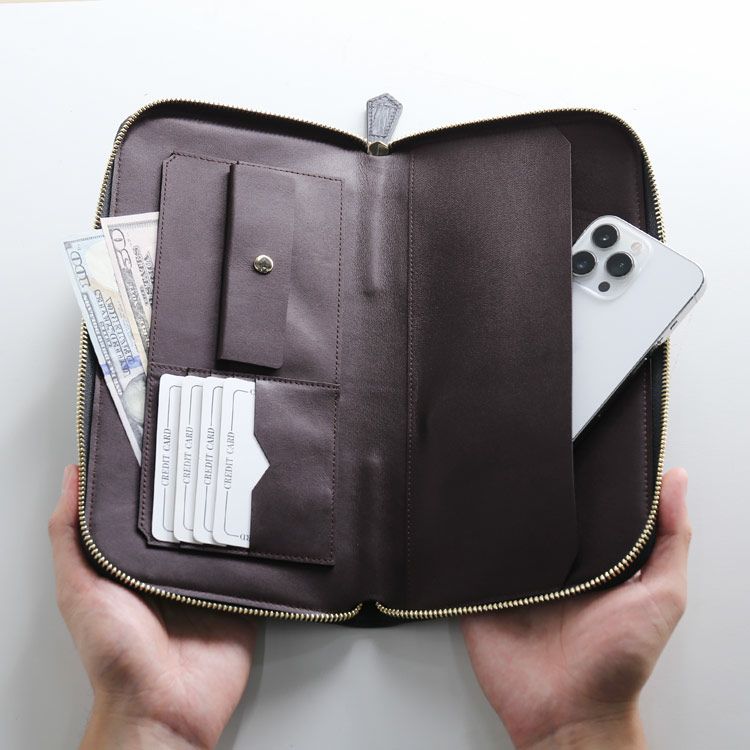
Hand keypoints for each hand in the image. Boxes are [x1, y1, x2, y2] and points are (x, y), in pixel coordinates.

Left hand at [49, 465, 257, 749]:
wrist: (164, 707)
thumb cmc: (116, 655)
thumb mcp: (79, 588)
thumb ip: (70, 536)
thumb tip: (71, 478)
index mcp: (138, 558)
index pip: (152, 505)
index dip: (158, 474)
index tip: (167, 436)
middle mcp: (174, 566)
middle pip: (193, 515)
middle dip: (204, 485)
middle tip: (219, 445)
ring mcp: (210, 579)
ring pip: (228, 533)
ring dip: (239, 510)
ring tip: (251, 470)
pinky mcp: (241, 596)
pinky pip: (257, 564)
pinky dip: (266, 544)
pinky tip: (273, 518)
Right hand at [462, 468, 689, 749]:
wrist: (566, 713)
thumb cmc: (618, 663)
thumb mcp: (661, 596)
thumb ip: (670, 541)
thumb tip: (677, 480)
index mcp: (588, 557)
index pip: (579, 504)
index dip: (576, 474)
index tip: (570, 437)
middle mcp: (549, 562)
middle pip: (534, 512)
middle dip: (526, 484)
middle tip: (515, 447)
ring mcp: (512, 578)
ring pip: (494, 530)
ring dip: (487, 508)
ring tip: (478, 473)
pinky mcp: (479, 594)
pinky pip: (463, 562)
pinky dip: (455, 543)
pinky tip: (451, 517)